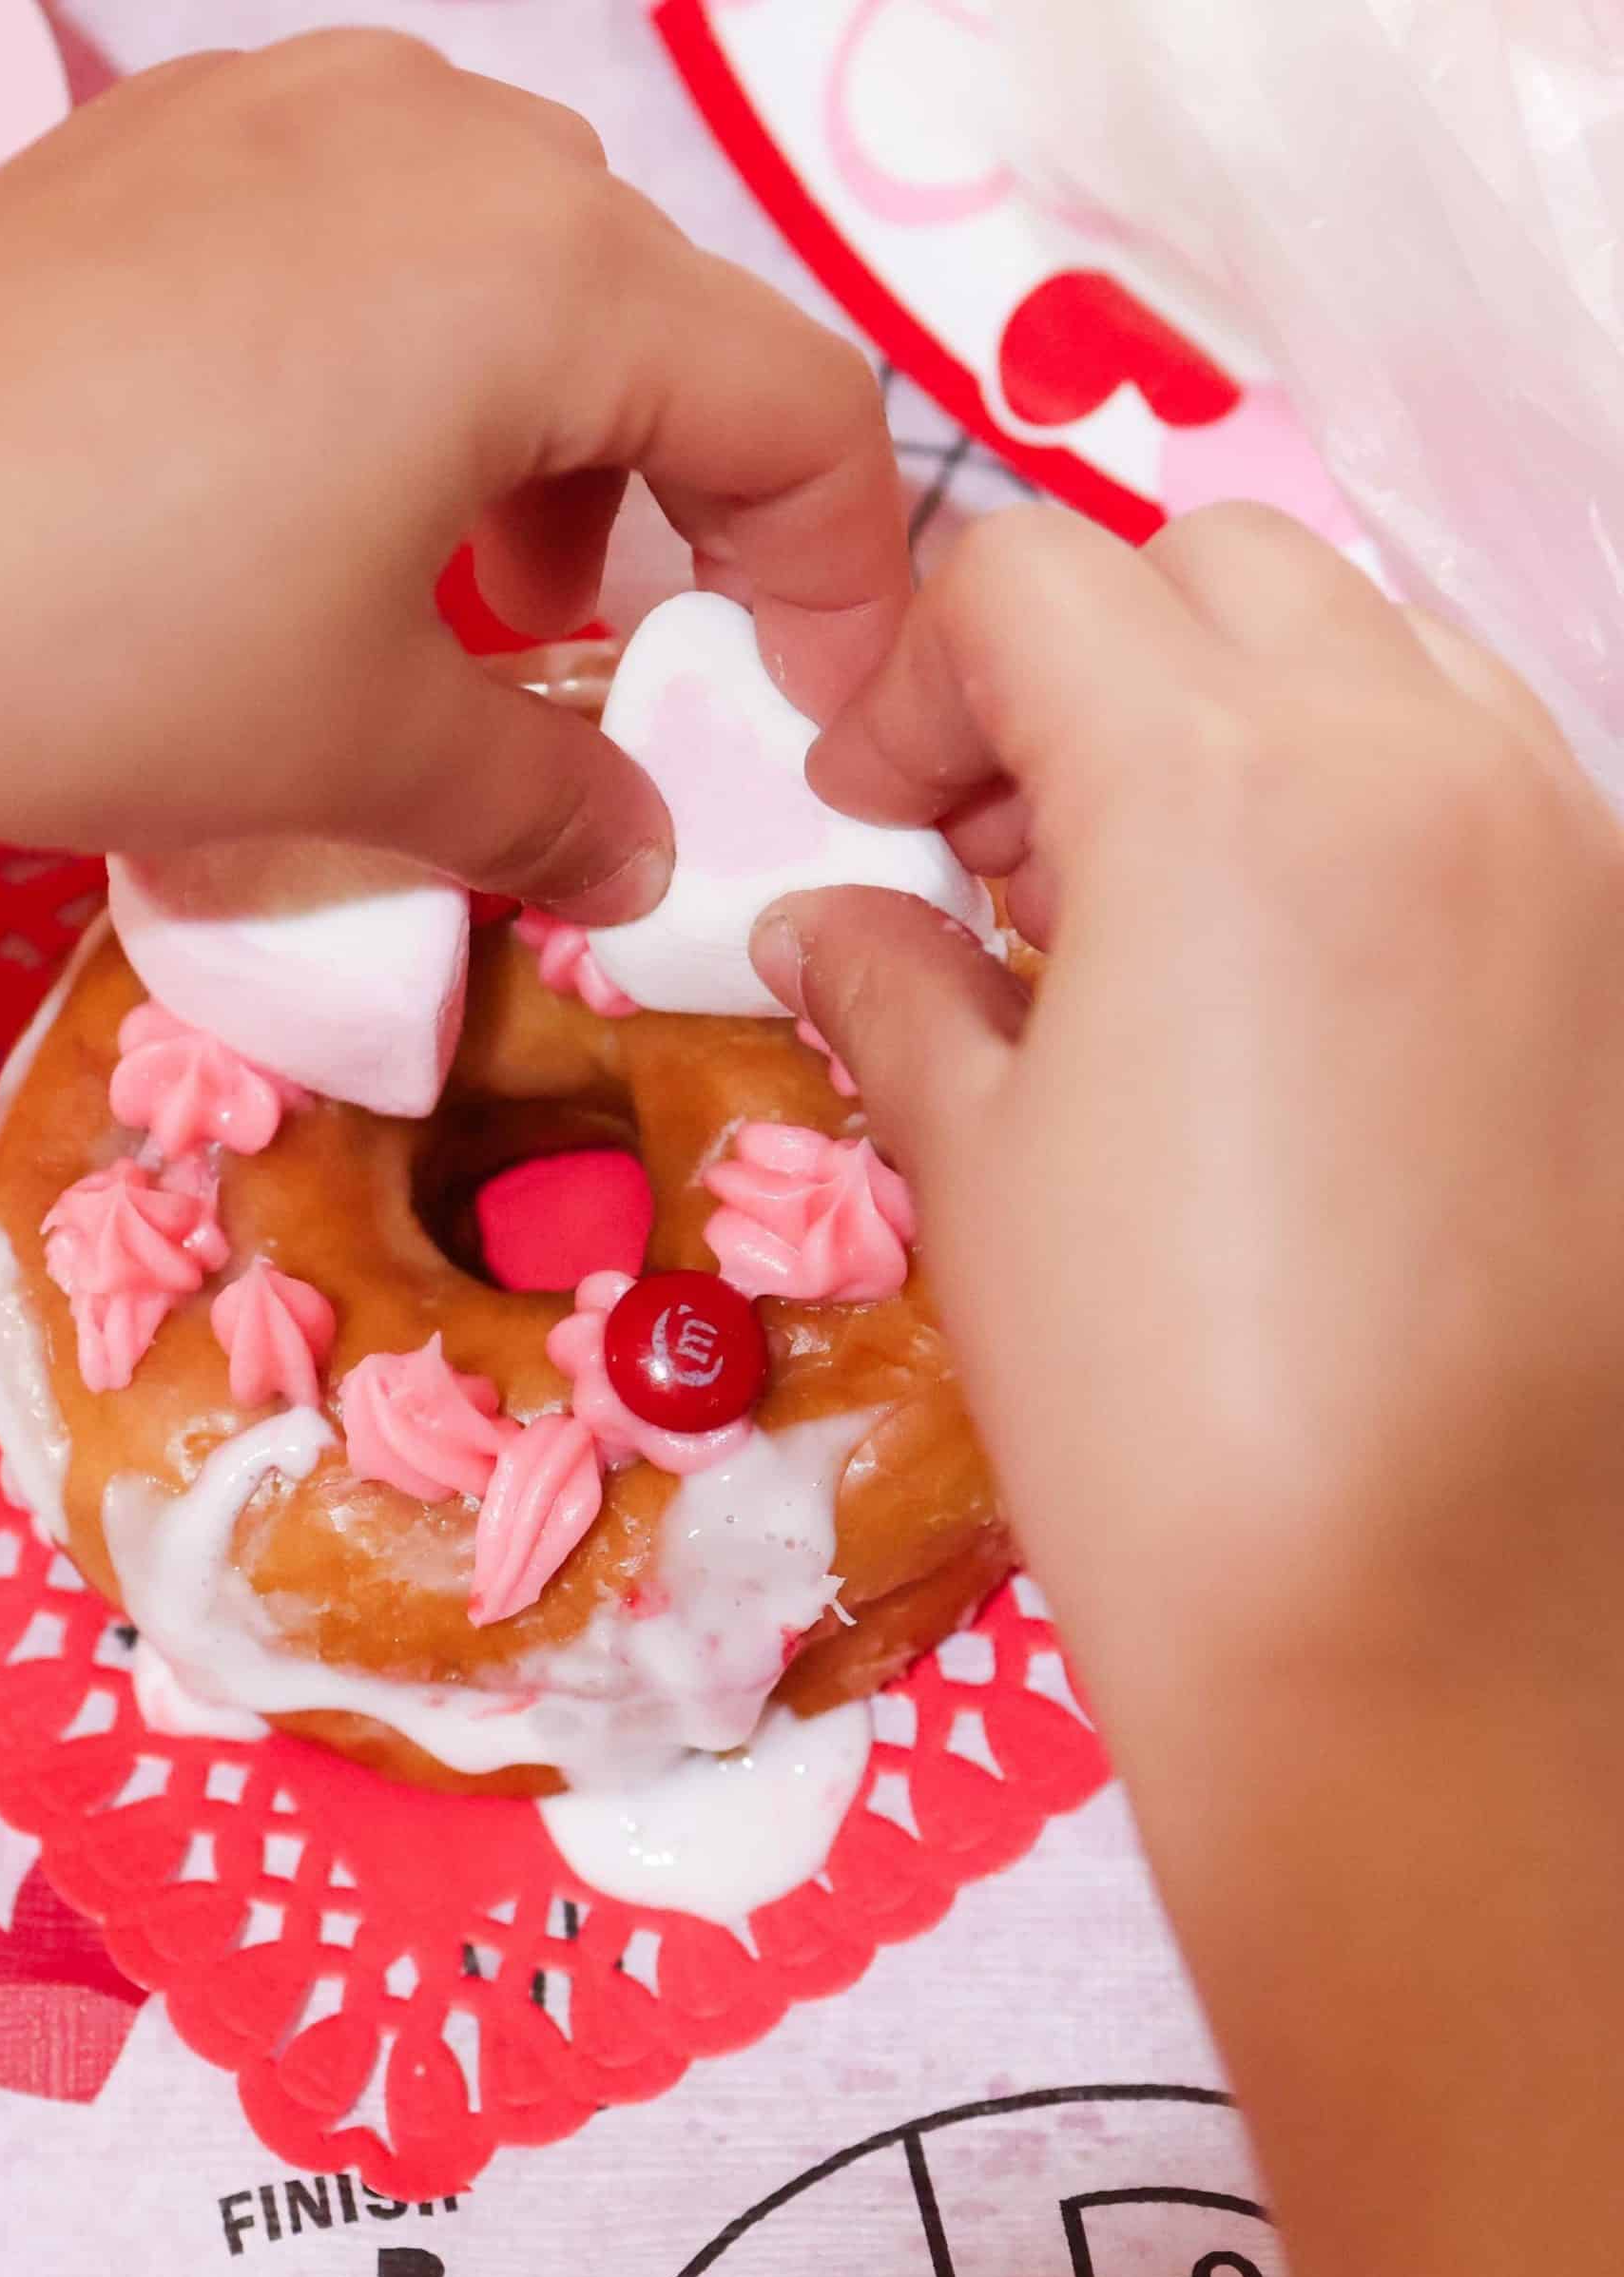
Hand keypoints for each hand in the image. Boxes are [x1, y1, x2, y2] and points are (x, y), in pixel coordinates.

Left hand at [0, 32, 906, 921]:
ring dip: (535, 446)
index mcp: (541, 264)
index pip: (798, 407)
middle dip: (672, 515)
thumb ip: (549, 805)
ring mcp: (279, 106)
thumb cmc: (101, 652)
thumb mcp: (360, 753)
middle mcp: (435, 131)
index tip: (805, 719)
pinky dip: (404, 377)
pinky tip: (306, 496)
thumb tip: (637, 861)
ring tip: (447, 596)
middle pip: (658, 321)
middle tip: (594, 666)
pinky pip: (365, 237)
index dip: (843, 583)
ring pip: (509, 269)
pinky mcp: (156, 140)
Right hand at [753, 501, 1623, 2276]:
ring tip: (1128, 908)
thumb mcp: (972, 1158)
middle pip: (1211, 568)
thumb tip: (824, 914)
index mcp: (1219, 783)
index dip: (909, 680)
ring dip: (1220, 713)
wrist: (1403, 1616)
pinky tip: (1270, 980)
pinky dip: (1348, 797)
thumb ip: (891, 982)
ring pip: (1368, 645)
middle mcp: (1420, 759)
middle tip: (987, 849)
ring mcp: (1557, 848)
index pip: (1029, 583)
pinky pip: (1472, 773)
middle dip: (1071, 662)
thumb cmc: (1141, 1389)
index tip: (866, 814)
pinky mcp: (1617, 953)